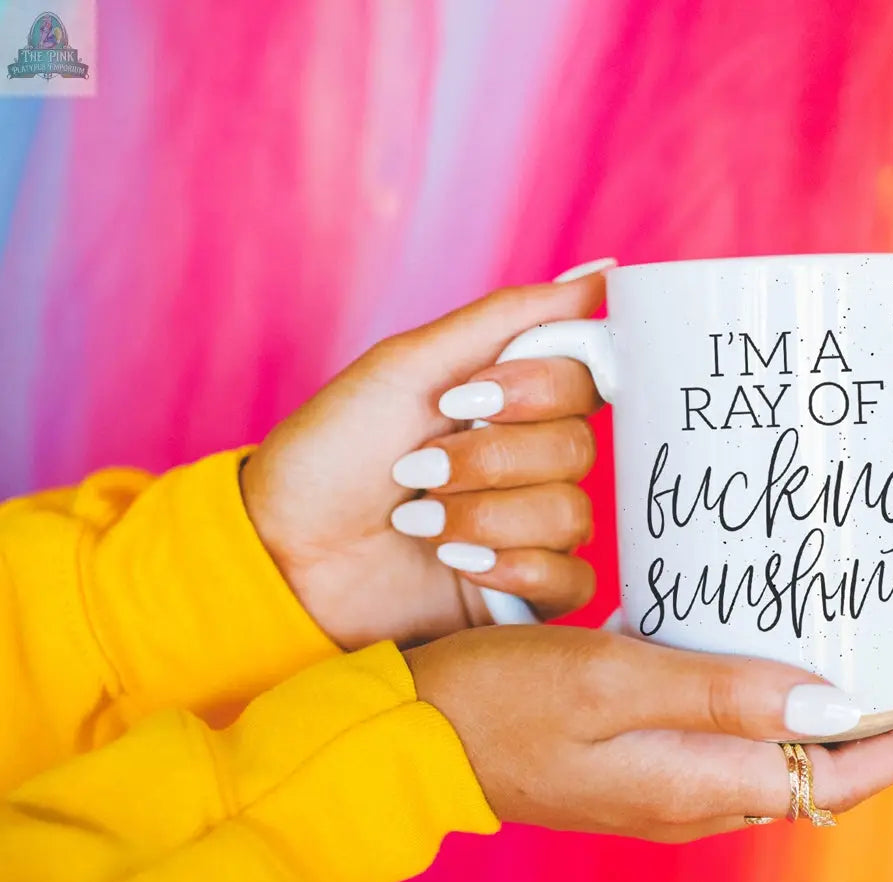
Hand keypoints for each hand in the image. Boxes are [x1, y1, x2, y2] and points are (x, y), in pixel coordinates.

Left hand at [240, 272, 607, 649]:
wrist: (283, 551)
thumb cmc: (333, 452)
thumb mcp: (409, 367)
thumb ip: (510, 319)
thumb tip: (604, 273)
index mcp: (511, 400)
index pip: (586, 379)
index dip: (539, 391)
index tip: (465, 397)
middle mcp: (530, 460)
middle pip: (578, 450)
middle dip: (491, 460)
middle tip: (418, 470)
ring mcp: (530, 528)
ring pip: (571, 517)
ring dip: (486, 517)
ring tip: (418, 523)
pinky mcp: (525, 592)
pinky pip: (573, 581)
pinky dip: (518, 570)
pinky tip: (460, 564)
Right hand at [406, 626, 892, 840]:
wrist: (413, 746)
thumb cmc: (500, 703)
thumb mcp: (611, 683)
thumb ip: (721, 695)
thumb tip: (836, 710)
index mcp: (698, 782)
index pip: (843, 773)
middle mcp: (695, 799)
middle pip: (827, 776)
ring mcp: (666, 789)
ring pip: (784, 762)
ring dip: (839, 725)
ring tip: (874, 663)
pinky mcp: (640, 769)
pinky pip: (737, 748)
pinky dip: (778, 715)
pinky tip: (773, 666)